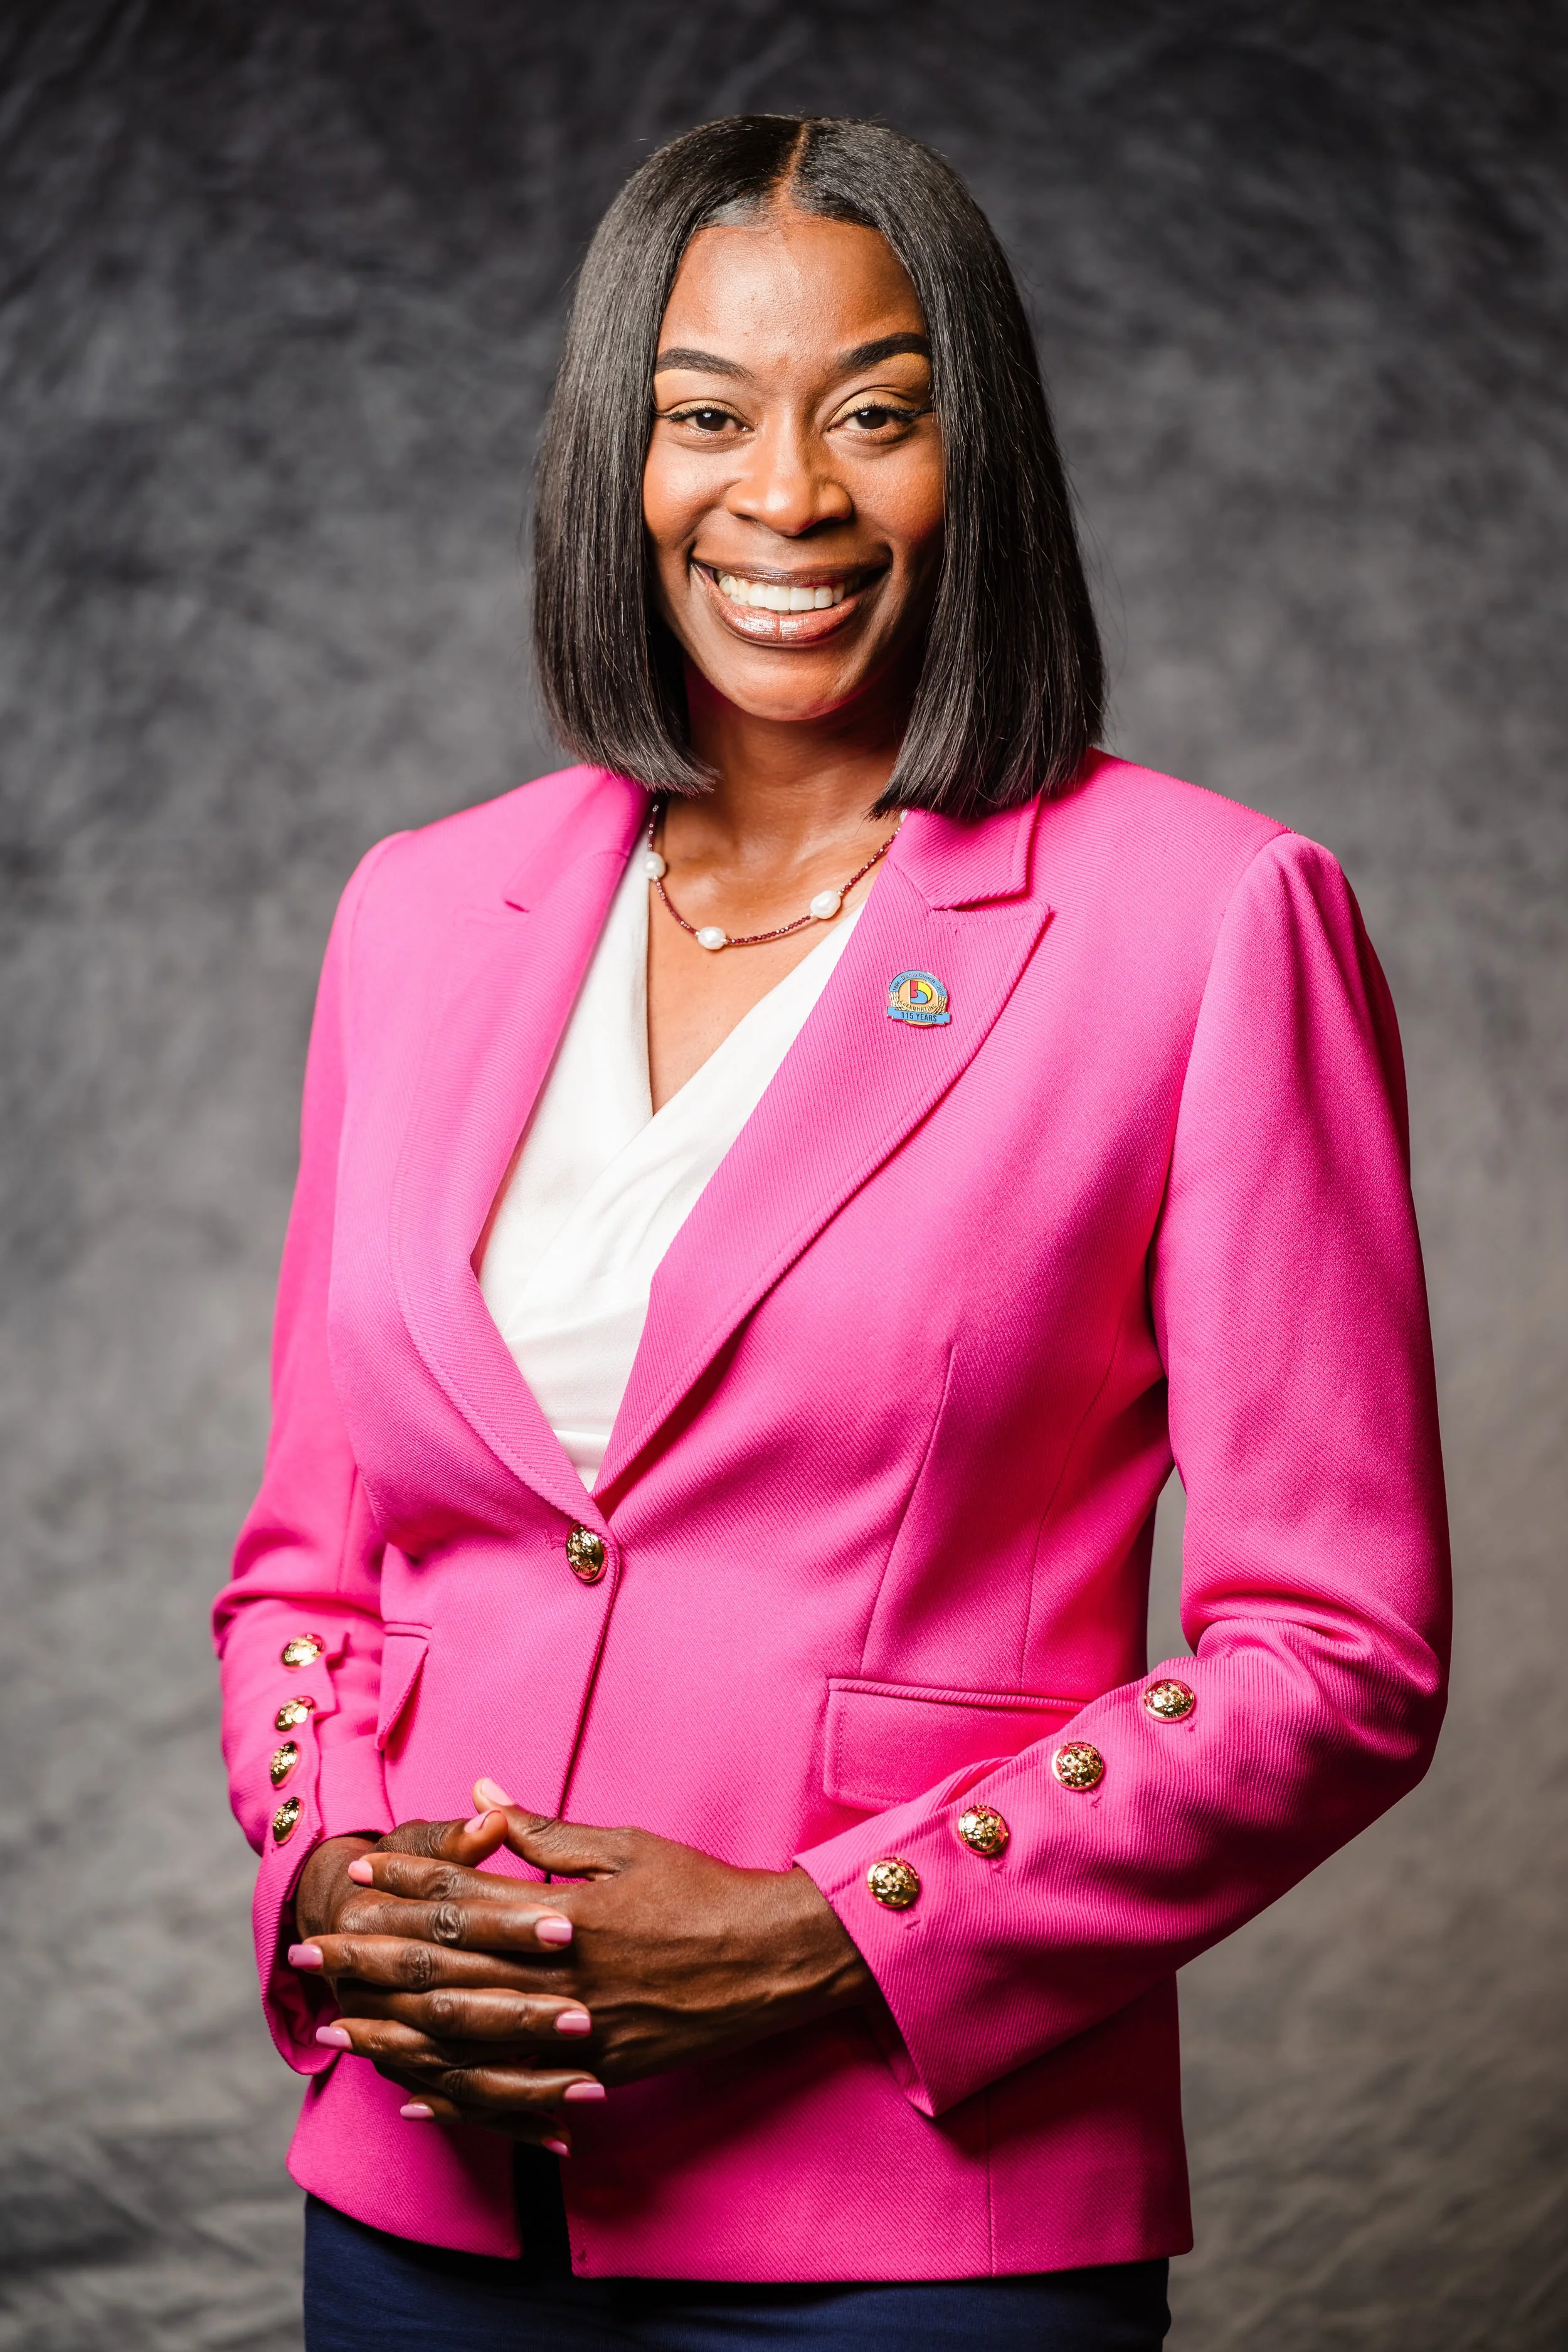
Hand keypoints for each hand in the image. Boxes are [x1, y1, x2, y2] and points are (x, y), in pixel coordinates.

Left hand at [290, 1781, 872, 2135]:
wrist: (775, 1959)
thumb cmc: (701, 1890)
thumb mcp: (624, 1847)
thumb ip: (544, 1833)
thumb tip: (481, 1796)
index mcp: (566, 1913)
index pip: (466, 1893)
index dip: (407, 1879)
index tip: (355, 1869)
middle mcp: (562, 1978)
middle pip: (448, 1969)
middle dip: (372, 1959)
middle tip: (310, 1954)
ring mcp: (577, 2035)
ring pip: (465, 2041)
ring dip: (394, 2032)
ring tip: (339, 2027)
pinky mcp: (595, 2075)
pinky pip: (511, 2094)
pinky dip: (456, 2095)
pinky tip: (411, 2095)